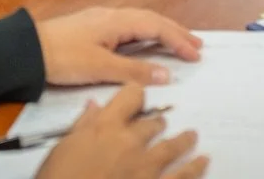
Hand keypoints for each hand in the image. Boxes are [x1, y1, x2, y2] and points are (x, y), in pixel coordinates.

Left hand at [36, 8, 201, 86]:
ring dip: (162, 30)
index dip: (178, 40)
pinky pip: (129, 25)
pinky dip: (146, 32)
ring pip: (140, 20)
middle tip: (197, 45)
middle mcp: (112, 15)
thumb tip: (166, 73)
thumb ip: (133, 71)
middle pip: (151, 19)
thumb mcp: (100, 68)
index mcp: (117, 20)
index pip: (156, 27)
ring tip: (178, 41)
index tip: (196, 54)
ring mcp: (101, 19)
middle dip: (176, 31)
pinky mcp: (92, 27)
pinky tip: (145, 40)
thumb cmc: (63, 57)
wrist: (26, 50)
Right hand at [36, 84, 207, 178]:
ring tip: (192, 135)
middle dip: (158, 123)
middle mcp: (131, 142)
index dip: (136, 94)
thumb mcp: (63, 148)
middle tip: (162, 123)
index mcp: (106, 126)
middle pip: (153, 123)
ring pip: (172, 147)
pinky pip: (182, 177)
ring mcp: (146, 167)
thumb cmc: (59, 177)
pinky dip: (195, 168)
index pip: (131, 95)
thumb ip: (83, 125)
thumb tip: (94, 105)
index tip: (139, 97)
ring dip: (183, 140)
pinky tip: (204, 161)